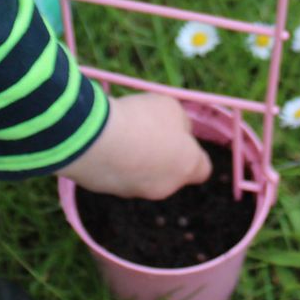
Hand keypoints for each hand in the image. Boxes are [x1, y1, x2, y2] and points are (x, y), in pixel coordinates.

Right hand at [54, 92, 212, 199]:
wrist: (96, 140)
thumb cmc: (142, 120)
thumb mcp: (171, 108)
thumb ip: (180, 122)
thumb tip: (177, 131)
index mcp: (188, 165)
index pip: (202, 169)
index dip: (192, 154)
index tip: (180, 138)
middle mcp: (166, 186)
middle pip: (169, 171)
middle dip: (160, 155)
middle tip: (145, 131)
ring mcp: (136, 191)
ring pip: (140, 175)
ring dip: (134, 159)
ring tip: (120, 134)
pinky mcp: (108, 191)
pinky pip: (115, 175)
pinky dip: (112, 162)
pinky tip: (103, 143)